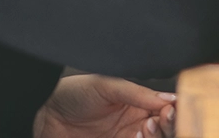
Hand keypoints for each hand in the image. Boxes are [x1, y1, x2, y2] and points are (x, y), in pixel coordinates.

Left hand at [34, 75, 175, 137]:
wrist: (45, 114)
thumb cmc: (74, 94)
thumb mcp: (107, 86)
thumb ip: (137, 92)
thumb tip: (168, 98)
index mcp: (138, 104)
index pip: (164, 110)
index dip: (173, 111)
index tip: (171, 110)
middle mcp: (135, 125)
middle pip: (164, 130)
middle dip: (168, 126)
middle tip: (160, 119)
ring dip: (155, 137)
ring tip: (145, 128)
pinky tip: (136, 137)